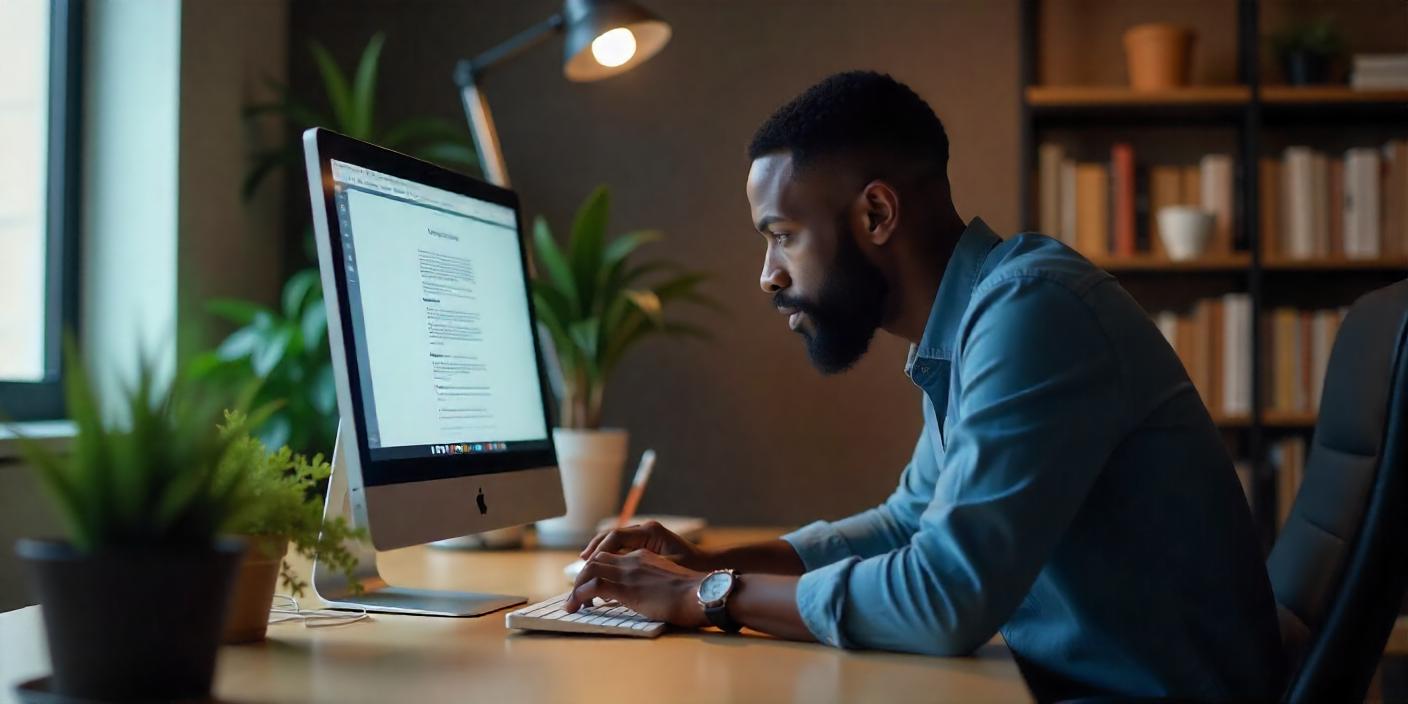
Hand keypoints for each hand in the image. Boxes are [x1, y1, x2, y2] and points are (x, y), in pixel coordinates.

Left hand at [563, 548, 708, 627]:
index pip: (612, 556)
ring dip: (576, 587)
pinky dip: (579, 596)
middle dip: (581, 576)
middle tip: (576, 595)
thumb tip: (645, 597)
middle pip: (596, 559)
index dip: (597, 569)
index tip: (589, 584)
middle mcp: (633, 560)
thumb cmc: (693, 594)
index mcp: (645, 557)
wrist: (701, 593)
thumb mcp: (670, 583)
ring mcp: (628, 573)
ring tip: (573, 604)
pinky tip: (576, 607)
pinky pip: (592, 587)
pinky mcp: (625, 588)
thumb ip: (654, 584)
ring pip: (590, 570)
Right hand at [579, 520, 709, 569]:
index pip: (616, 536)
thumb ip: (640, 570)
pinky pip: (623, 548)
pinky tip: (603, 569)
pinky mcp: (648, 547)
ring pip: (616, 541)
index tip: (587, 564)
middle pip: (612, 536)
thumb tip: (613, 576)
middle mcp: (647, 531)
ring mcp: (647, 538)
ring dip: (600, 552)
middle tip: (581, 564)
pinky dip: (611, 557)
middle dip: (595, 549)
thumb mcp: (666, 570)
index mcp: (651, 533)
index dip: (599, 550)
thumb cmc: (691, 572)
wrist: (709, 572)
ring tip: (585, 565)